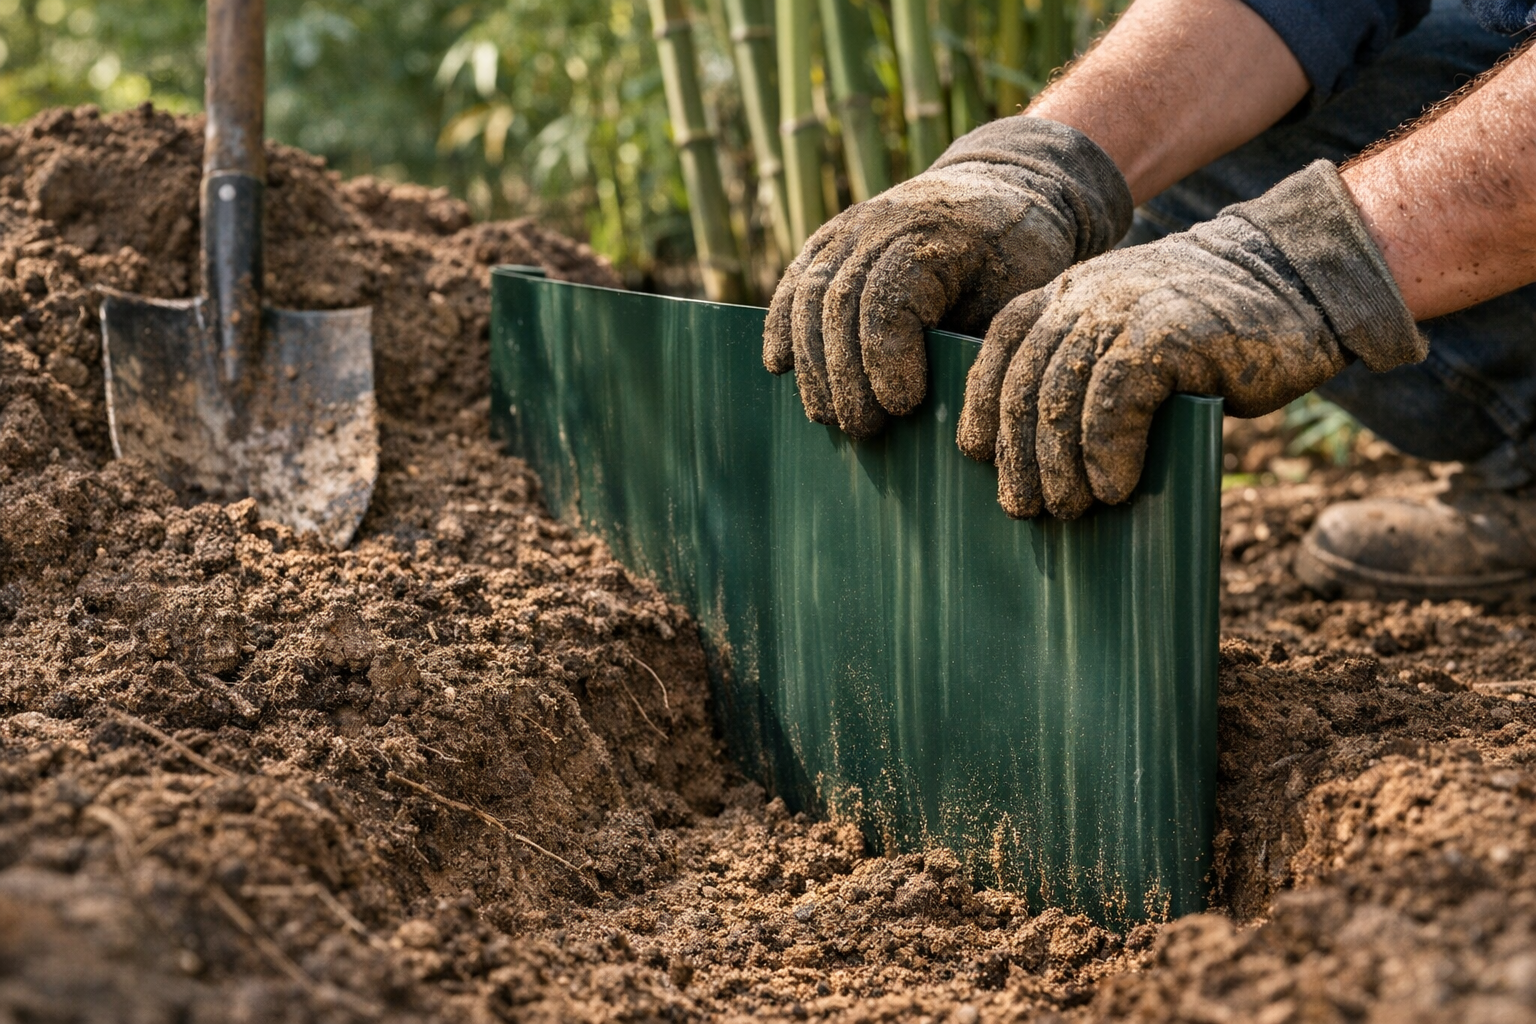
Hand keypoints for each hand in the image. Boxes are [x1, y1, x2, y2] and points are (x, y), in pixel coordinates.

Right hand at [763, 118, 1131, 437]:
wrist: (1005, 190)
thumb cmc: (1021, 257)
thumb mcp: (1020, 295)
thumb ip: (980, 342)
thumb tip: (946, 411)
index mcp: (937, 233)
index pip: (889, 298)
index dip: (886, 357)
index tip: (901, 407)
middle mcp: (883, 222)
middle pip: (841, 301)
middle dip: (844, 374)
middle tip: (861, 429)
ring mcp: (851, 226)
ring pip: (810, 294)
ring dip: (813, 363)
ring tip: (827, 416)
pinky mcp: (830, 237)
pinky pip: (795, 280)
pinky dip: (782, 325)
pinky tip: (780, 367)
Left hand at [957, 160, 1426, 518]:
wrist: (1297, 281)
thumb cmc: (1209, 331)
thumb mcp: (1131, 341)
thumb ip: (1087, 375)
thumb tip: (1046, 463)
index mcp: (1065, 295)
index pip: (999, 350)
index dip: (980, 405)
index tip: (976, 456)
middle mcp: (1084, 296)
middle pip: (1024, 382)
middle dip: (1016, 452)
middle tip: (1022, 507)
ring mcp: (1125, 310)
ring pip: (1061, 395)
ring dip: (1057, 463)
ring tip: (1066, 508)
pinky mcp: (1168, 333)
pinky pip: (1114, 399)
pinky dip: (1105, 451)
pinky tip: (1114, 489)